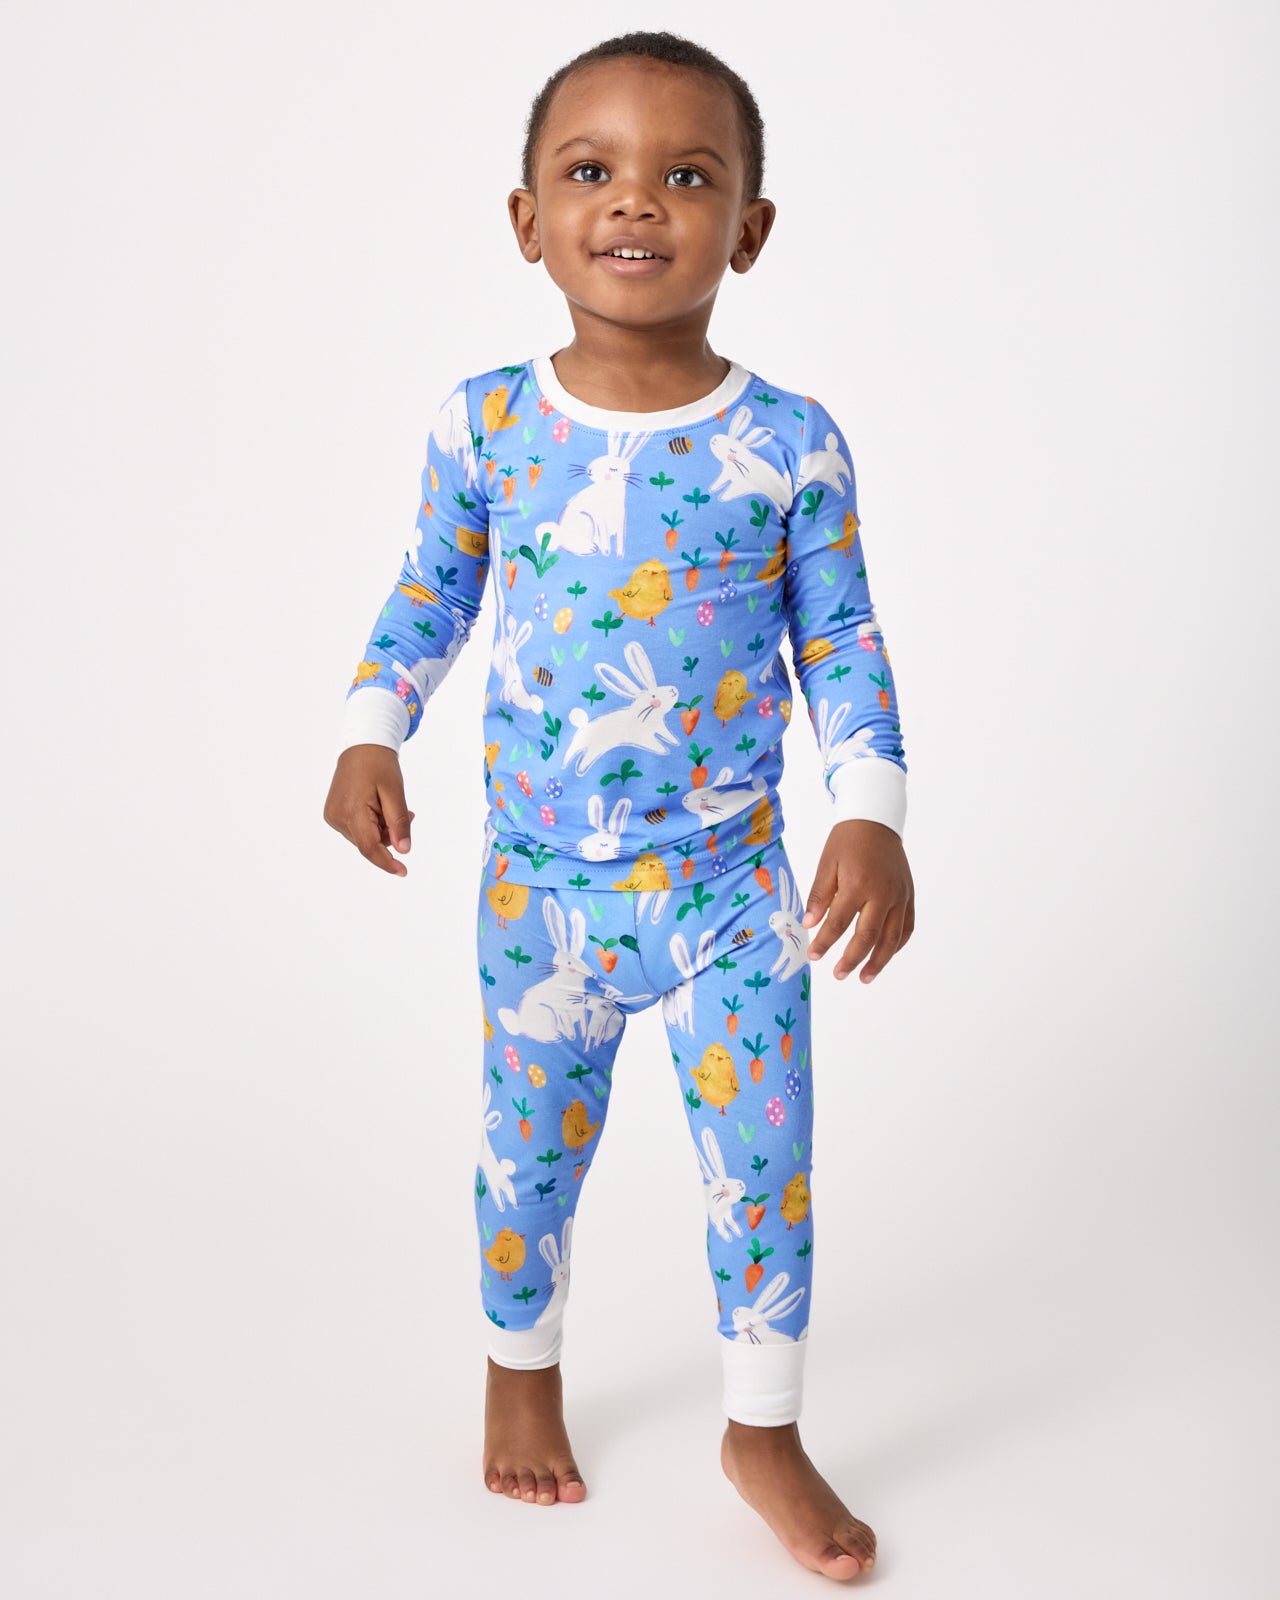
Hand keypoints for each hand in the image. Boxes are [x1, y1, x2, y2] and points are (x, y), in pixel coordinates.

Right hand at [323, 745, 415, 875]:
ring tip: (391, 806)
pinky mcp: (333, 814)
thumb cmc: (379, 765)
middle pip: (369, 843)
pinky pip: (358, 829)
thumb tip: (403, 850)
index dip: (386, 862)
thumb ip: (398, 822)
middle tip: (408, 815)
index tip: (403, 872)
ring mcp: (333, 816)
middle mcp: (337, 816)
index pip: (369, 847)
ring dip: (382, 829)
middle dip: (390, 836)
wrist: (361, 746)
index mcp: (350, 810)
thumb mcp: (394, 792)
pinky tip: (380, 808)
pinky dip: (373, 824)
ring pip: (364, 837)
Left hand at [801, 819, 914, 982]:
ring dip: (878, 961)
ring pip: (891, 938)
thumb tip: (809, 925)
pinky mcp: (908, 896)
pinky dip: (896, 944)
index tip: (813, 956)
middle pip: (868, 937)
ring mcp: (899, 896)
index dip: (824, 943)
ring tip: (864, 977)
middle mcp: (883, 894)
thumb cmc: (847, 842)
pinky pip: (906, 927)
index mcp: (858, 885)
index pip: (838, 923)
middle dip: (852, 959)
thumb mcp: (826, 865)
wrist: (876, 820)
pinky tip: (885, 955)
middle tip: (838, 975)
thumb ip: (818, 896)